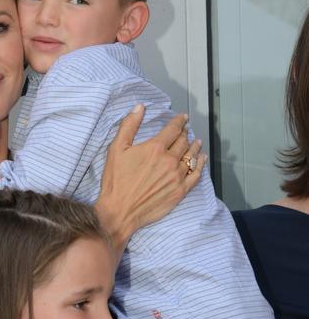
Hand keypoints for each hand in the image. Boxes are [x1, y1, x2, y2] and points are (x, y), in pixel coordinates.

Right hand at [95, 104, 205, 255]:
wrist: (120, 211)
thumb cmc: (116, 181)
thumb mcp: (116, 149)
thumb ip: (128, 126)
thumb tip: (139, 108)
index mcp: (155, 148)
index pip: (173, 129)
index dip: (179, 121)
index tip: (183, 118)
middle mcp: (170, 160)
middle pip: (183, 142)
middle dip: (185, 134)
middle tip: (186, 130)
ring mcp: (177, 176)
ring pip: (191, 157)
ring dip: (194, 147)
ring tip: (196, 141)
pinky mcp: (180, 191)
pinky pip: (196, 175)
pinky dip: (200, 165)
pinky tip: (201, 159)